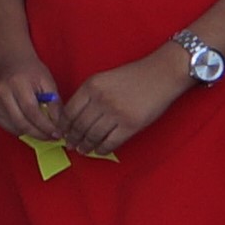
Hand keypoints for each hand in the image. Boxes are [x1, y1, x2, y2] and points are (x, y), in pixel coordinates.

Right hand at [0, 47, 65, 145]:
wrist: (11, 63)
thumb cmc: (32, 71)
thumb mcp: (48, 82)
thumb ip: (54, 103)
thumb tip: (58, 125)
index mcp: (17, 83)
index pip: (31, 111)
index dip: (45, 126)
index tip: (57, 134)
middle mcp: (2, 93)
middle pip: (21, 122)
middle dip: (39, 133)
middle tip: (51, 137)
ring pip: (14, 127)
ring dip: (31, 133)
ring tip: (43, 130)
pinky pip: (8, 127)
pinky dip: (21, 129)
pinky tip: (29, 124)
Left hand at [56, 52, 192, 156]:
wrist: (163, 73)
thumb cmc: (134, 75)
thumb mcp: (104, 78)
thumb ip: (88, 95)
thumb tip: (74, 118)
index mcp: (91, 86)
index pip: (69, 112)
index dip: (63, 126)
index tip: (61, 133)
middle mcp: (101, 100)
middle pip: (79, 126)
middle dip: (72, 138)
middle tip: (70, 144)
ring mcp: (115, 113)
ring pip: (93, 136)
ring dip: (85, 146)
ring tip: (82, 150)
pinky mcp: (130, 125)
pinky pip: (110, 142)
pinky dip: (102, 149)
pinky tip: (98, 150)